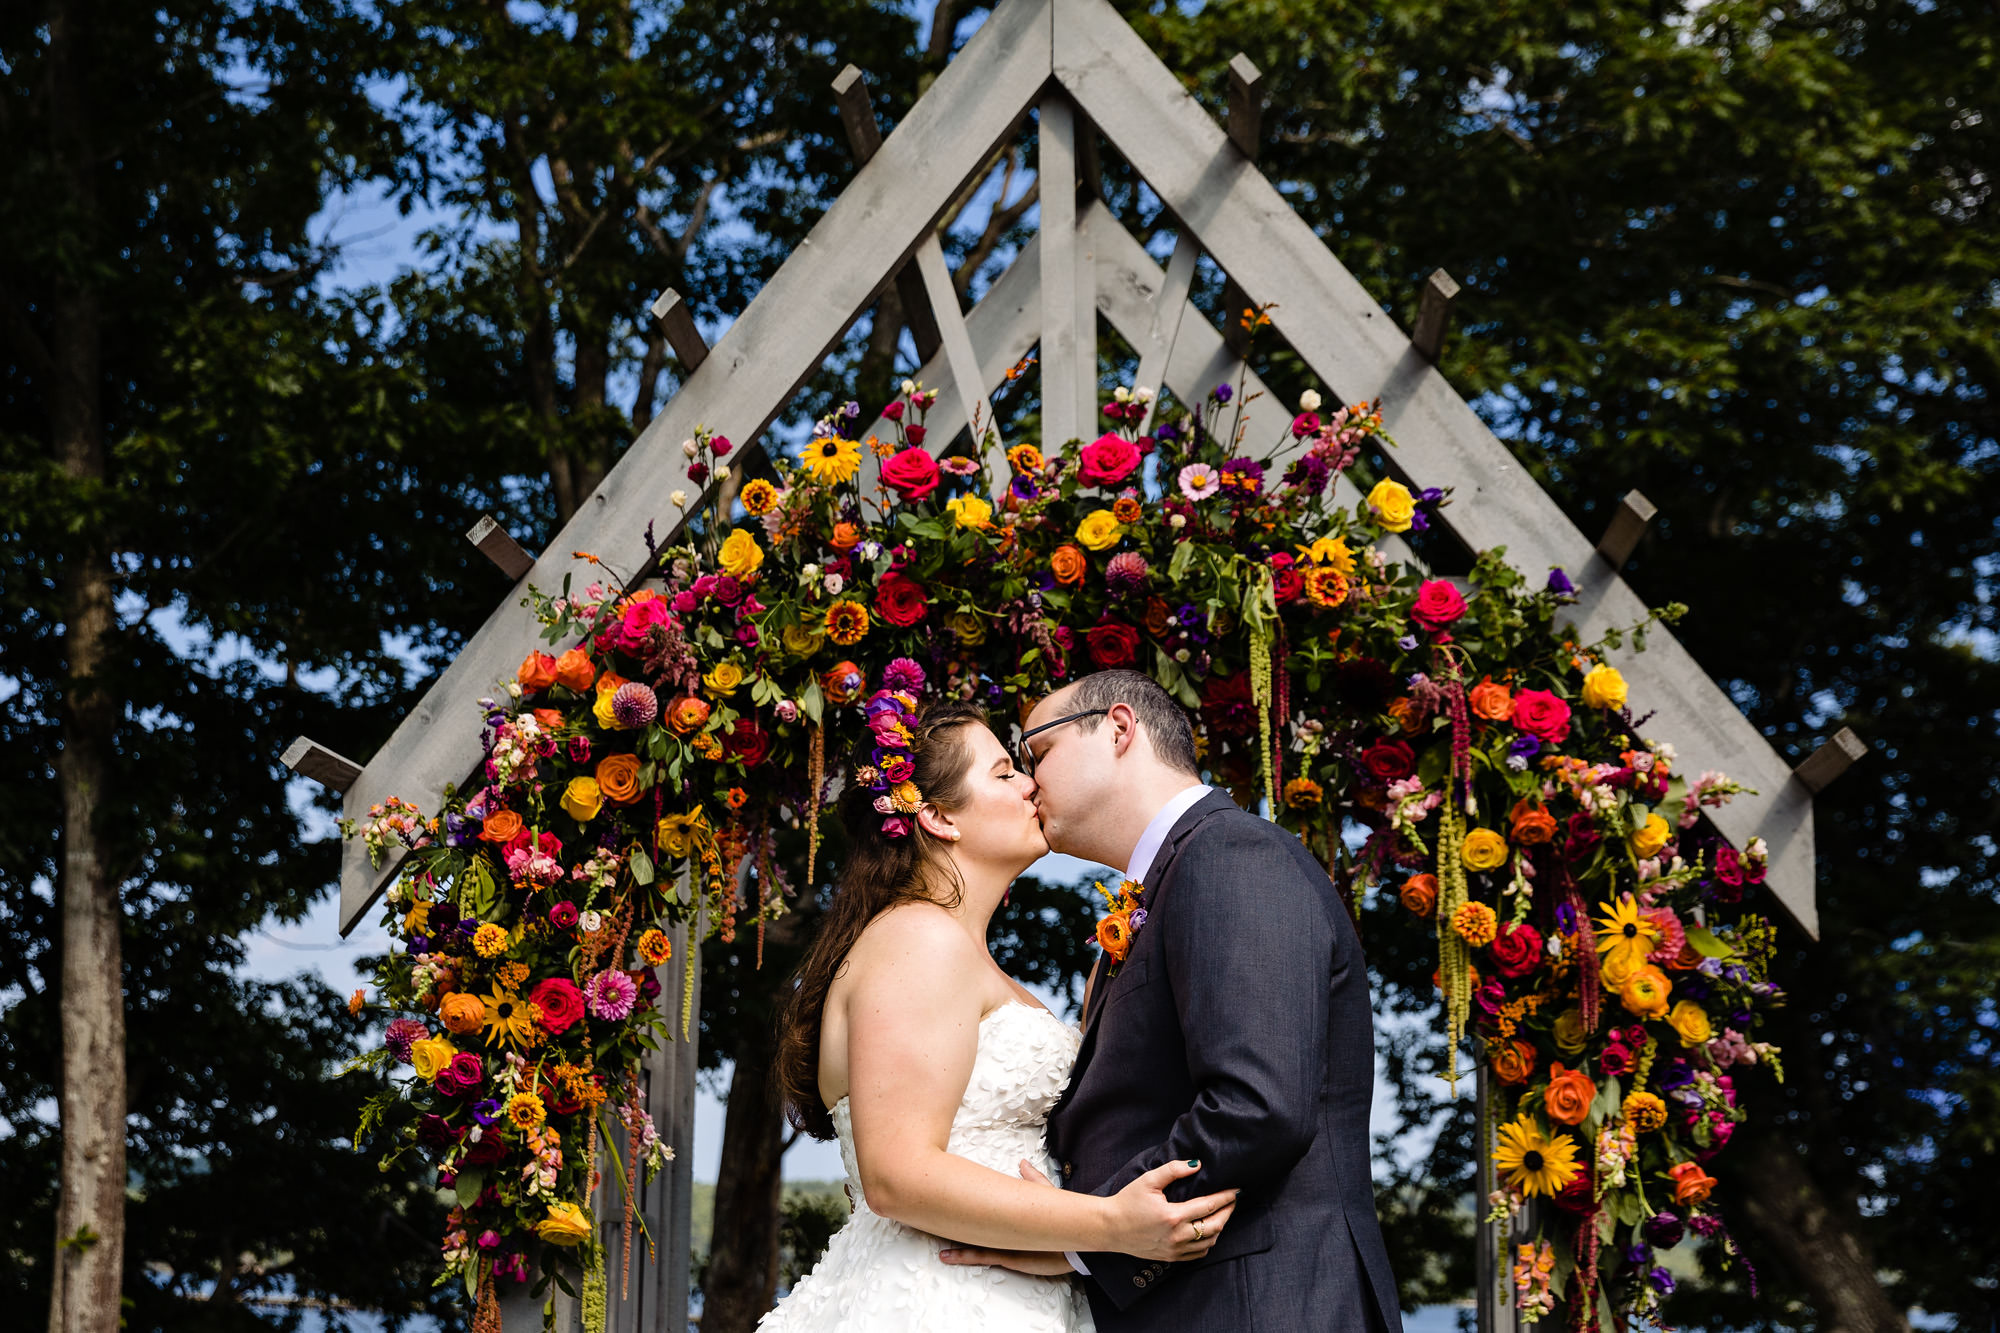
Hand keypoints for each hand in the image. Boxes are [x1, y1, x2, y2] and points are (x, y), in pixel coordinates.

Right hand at [937, 1161, 1073, 1273]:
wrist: (1074, 1248)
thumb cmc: (1062, 1224)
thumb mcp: (1044, 1194)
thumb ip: (1032, 1179)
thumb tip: (1022, 1163)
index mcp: (1008, 1220)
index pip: (984, 1215)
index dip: (968, 1211)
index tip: (951, 1202)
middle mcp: (1001, 1235)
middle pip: (973, 1233)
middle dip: (955, 1232)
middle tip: (933, 1225)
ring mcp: (1001, 1246)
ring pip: (972, 1246)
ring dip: (954, 1247)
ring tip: (936, 1246)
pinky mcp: (1004, 1256)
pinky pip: (980, 1256)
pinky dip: (963, 1256)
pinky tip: (948, 1255)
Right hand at [1105, 1159, 1238, 1262]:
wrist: (1110, 1227)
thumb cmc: (1127, 1201)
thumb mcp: (1148, 1180)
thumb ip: (1174, 1170)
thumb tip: (1197, 1165)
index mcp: (1172, 1216)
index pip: (1209, 1206)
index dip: (1226, 1197)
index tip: (1236, 1190)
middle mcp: (1176, 1236)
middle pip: (1214, 1226)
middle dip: (1228, 1212)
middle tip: (1234, 1201)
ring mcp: (1174, 1249)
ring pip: (1209, 1242)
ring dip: (1220, 1228)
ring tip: (1223, 1214)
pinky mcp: (1170, 1257)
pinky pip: (1198, 1254)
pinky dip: (1208, 1243)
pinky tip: (1209, 1232)